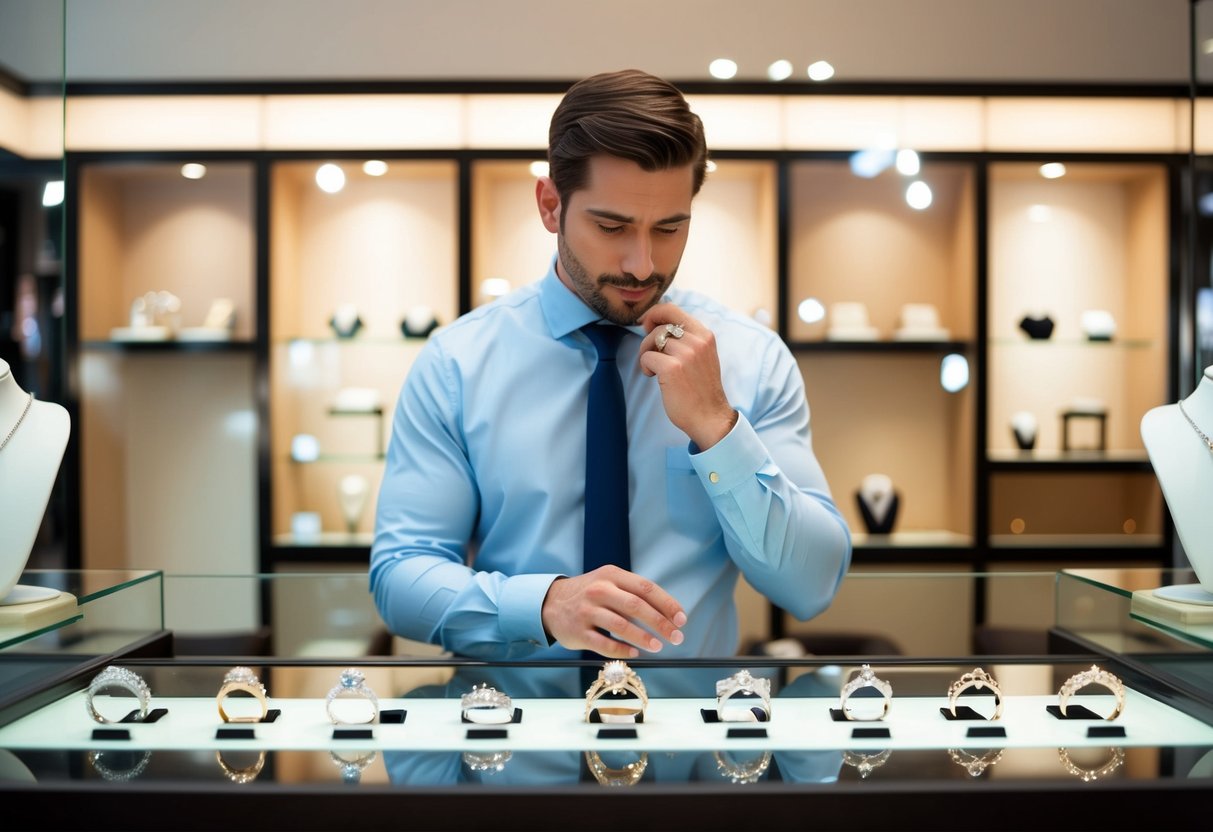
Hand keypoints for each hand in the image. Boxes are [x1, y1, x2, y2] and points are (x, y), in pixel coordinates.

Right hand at [541, 565, 686, 657]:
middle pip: (636, 606)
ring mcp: (587, 611)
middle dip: (661, 623)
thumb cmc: (589, 594)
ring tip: (659, 646)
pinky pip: (604, 644)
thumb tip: (667, 613)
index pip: (646, 588)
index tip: (682, 619)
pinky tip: (635, 653)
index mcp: (612, 575)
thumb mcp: (608, 582)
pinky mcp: (578, 632)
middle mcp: (599, 591)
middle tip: (677, 637)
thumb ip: (633, 593)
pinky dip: (623, 649)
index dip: (667, 604)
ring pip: (621, 625)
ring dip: (644, 637)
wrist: (550, 603)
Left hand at [638, 303, 737, 449]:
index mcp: (705, 335)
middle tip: (649, 353)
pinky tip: (653, 376)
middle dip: (648, 339)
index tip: (646, 323)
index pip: (672, 309)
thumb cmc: (701, 389)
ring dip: (647, 353)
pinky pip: (647, 357)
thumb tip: (658, 324)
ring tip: (654, 368)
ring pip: (652, 340)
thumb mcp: (702, 356)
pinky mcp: (672, 368)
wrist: (710, 417)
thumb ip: (687, 339)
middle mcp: (698, 341)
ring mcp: (686, 354)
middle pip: (660, 326)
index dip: (654, 313)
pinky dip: (645, 367)